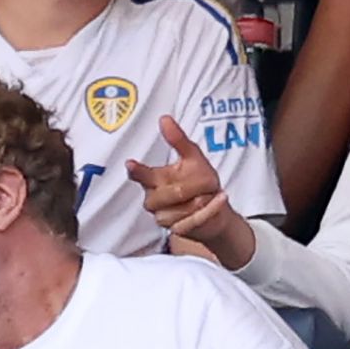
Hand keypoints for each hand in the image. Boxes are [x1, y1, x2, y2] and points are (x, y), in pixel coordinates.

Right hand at [127, 115, 252, 266]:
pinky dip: (208, 210)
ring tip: (211, 194)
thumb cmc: (201, 182)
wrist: (217, 209)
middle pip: (167, 194)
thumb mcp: (193, 157)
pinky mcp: (177, 230)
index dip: (136, 171)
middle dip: (193, 186)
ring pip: (180, 209)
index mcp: (155, 179)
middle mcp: (154, 199)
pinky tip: (218, 200)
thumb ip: (178, 140)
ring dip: (202, 200)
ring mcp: (163, 217)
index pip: (141, 175)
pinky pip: (191, 221)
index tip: (131, 164)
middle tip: (209, 180)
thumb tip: (164, 118)